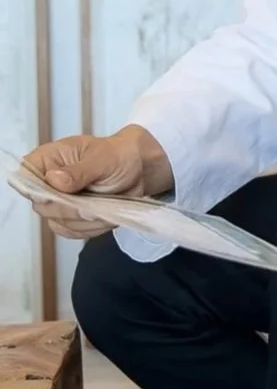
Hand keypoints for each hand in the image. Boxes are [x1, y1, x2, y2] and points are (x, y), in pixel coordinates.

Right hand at [21, 125, 171, 239]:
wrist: (138, 170)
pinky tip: (106, 215)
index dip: (42, 191)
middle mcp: (47, 183)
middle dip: (73, 209)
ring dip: (87, 220)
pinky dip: (92, 228)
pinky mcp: (71, 219)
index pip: (25, 179)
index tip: (67, 194)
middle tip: (95, 203)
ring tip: (107, 205)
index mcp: (47, 160)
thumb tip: (54, 179)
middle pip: (43, 206)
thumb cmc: (118, 156)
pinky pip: (73, 232)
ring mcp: (58, 203)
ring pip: (59, 223)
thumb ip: (79, 171)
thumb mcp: (103, 158)